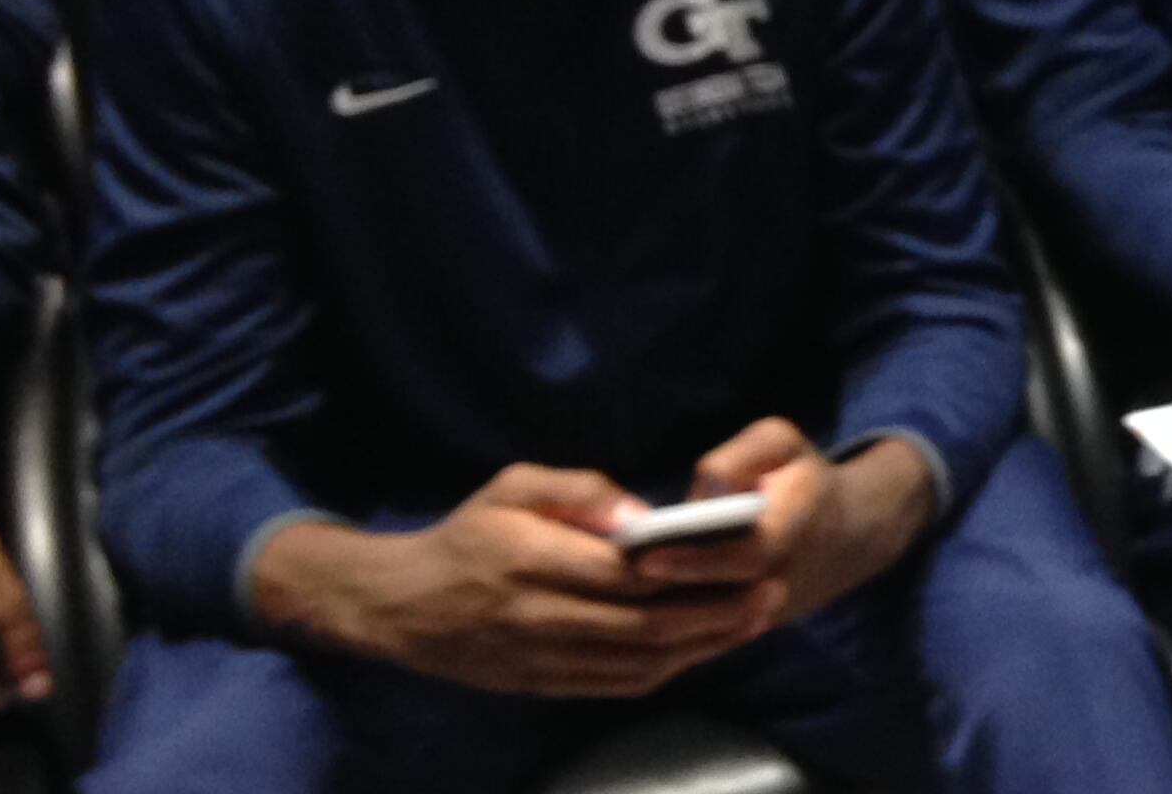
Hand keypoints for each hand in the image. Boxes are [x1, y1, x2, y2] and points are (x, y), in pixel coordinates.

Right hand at [253, 467, 772, 697]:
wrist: (402, 607)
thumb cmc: (467, 534)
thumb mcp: (512, 486)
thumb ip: (579, 488)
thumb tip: (640, 513)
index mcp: (533, 561)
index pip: (625, 574)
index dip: (687, 570)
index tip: (740, 555)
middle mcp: (539, 617)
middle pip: (643, 625)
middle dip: (714, 614)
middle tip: (770, 593)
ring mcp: (541, 659)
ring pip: (637, 663)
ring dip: (702, 648)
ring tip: (753, 621)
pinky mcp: (542, 685)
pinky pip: (615, 685)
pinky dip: (665, 670)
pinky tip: (703, 649)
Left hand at [624, 421, 932, 628]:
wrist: (847, 535)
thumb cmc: (802, 479)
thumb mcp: (783, 444)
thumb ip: (744, 453)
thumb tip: (703, 485)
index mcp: (794, 530)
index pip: (744, 557)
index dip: (695, 562)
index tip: (645, 556)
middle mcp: (780, 581)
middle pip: (718, 602)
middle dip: (662, 596)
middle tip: (608, 584)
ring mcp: (762, 615)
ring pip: (707, 633)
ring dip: (658, 622)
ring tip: (605, 603)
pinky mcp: (745, 632)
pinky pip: (703, 643)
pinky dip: (663, 638)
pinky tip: (620, 619)